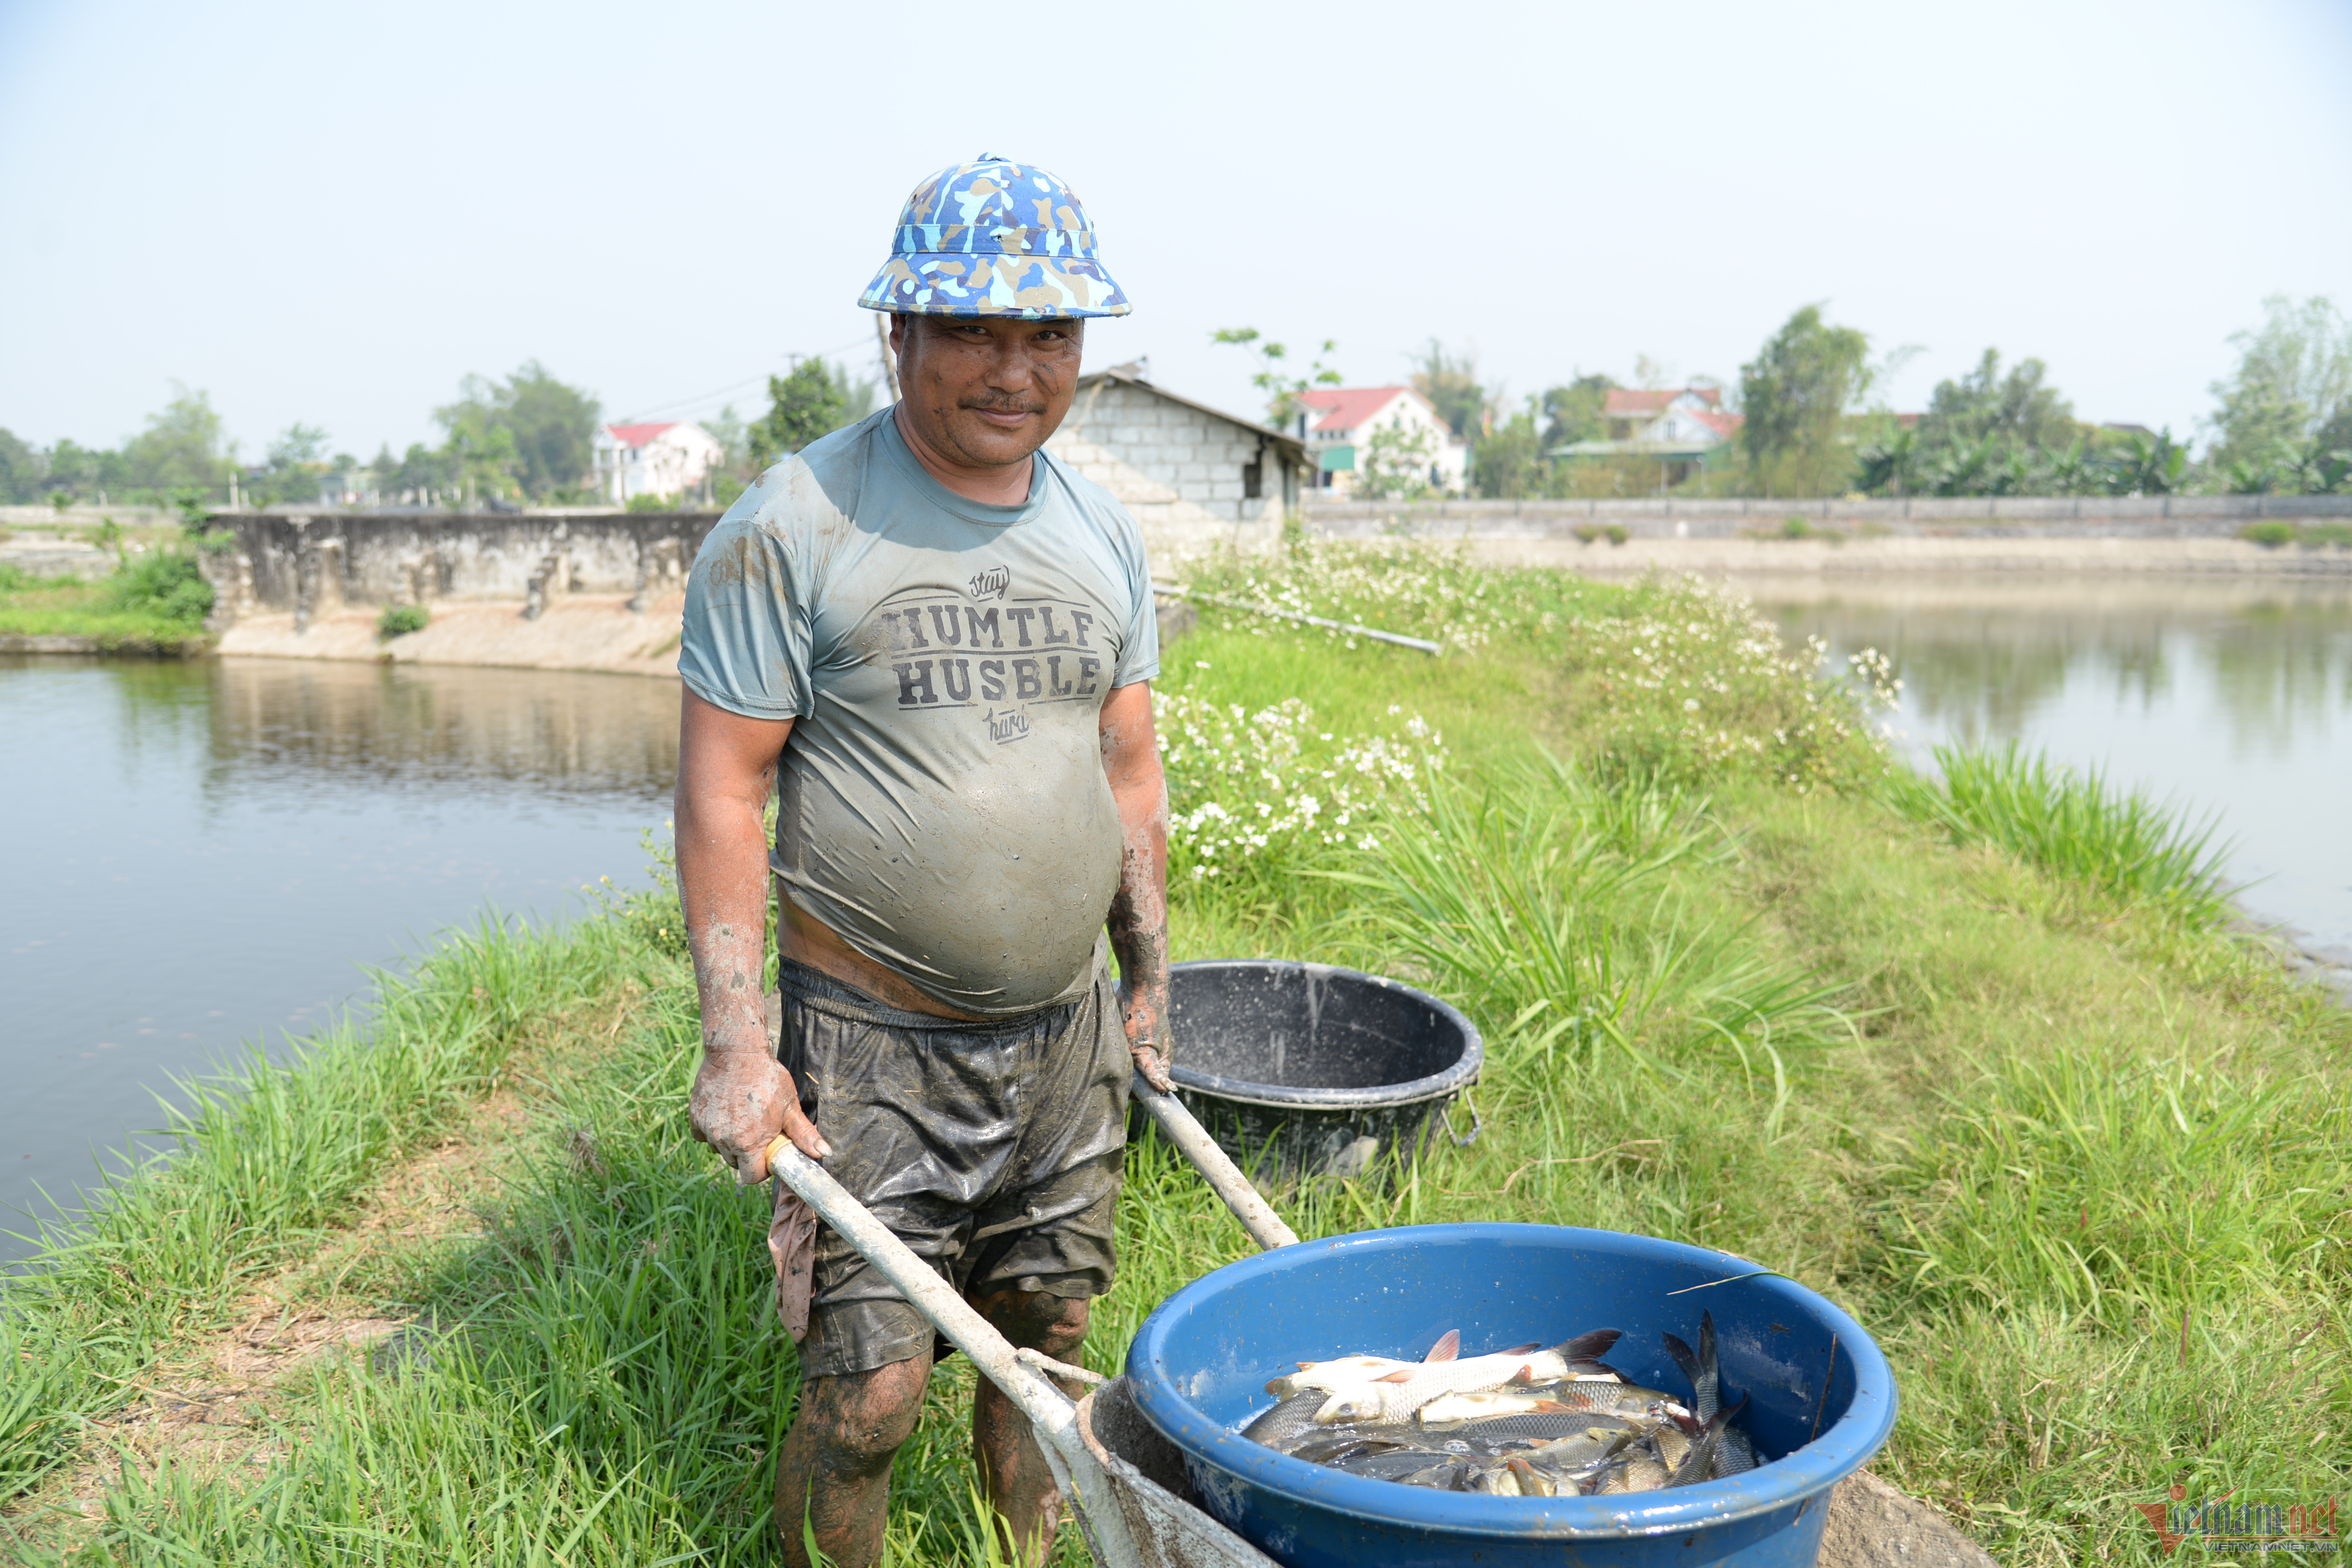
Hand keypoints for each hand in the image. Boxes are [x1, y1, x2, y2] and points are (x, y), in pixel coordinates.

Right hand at [690, 1052, 830, 1181]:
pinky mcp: (695, 1117)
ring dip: (730, 1141)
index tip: (767, 1155)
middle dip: (747, 1155)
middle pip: (735, 1163)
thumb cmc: (767, 1078)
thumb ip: (804, 1134)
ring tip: (743, 1119)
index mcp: (748, 1144)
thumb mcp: (790, 1107)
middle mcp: (725, 1141)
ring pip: (720, 1148)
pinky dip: (713, 1129)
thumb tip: (824, 1153)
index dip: (761, 1170)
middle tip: (757, 1133)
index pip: (751, 1177)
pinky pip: (703, 1135)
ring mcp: (708, 1129)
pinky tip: (725, 1113)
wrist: (737, 1053)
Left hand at [1117, 978, 1173, 1092]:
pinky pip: (1122, 1053)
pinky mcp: (1131, 1038)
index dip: (1138, 1093)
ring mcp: (1142, 1047)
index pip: (1151, 1088)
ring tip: (1110, 1060)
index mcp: (1162, 1063)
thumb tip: (1167, 1090)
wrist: (1139, 990)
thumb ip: (1153, 1072)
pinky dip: (1116, 1054)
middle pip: (1139, 1078)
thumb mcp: (1145, 1051)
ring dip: (1119, 1066)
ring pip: (1129, 1066)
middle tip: (1114, 1074)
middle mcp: (1153, 1057)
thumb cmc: (1144, 1021)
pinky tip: (1108, 1050)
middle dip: (1127, 1079)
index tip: (1124, 1093)